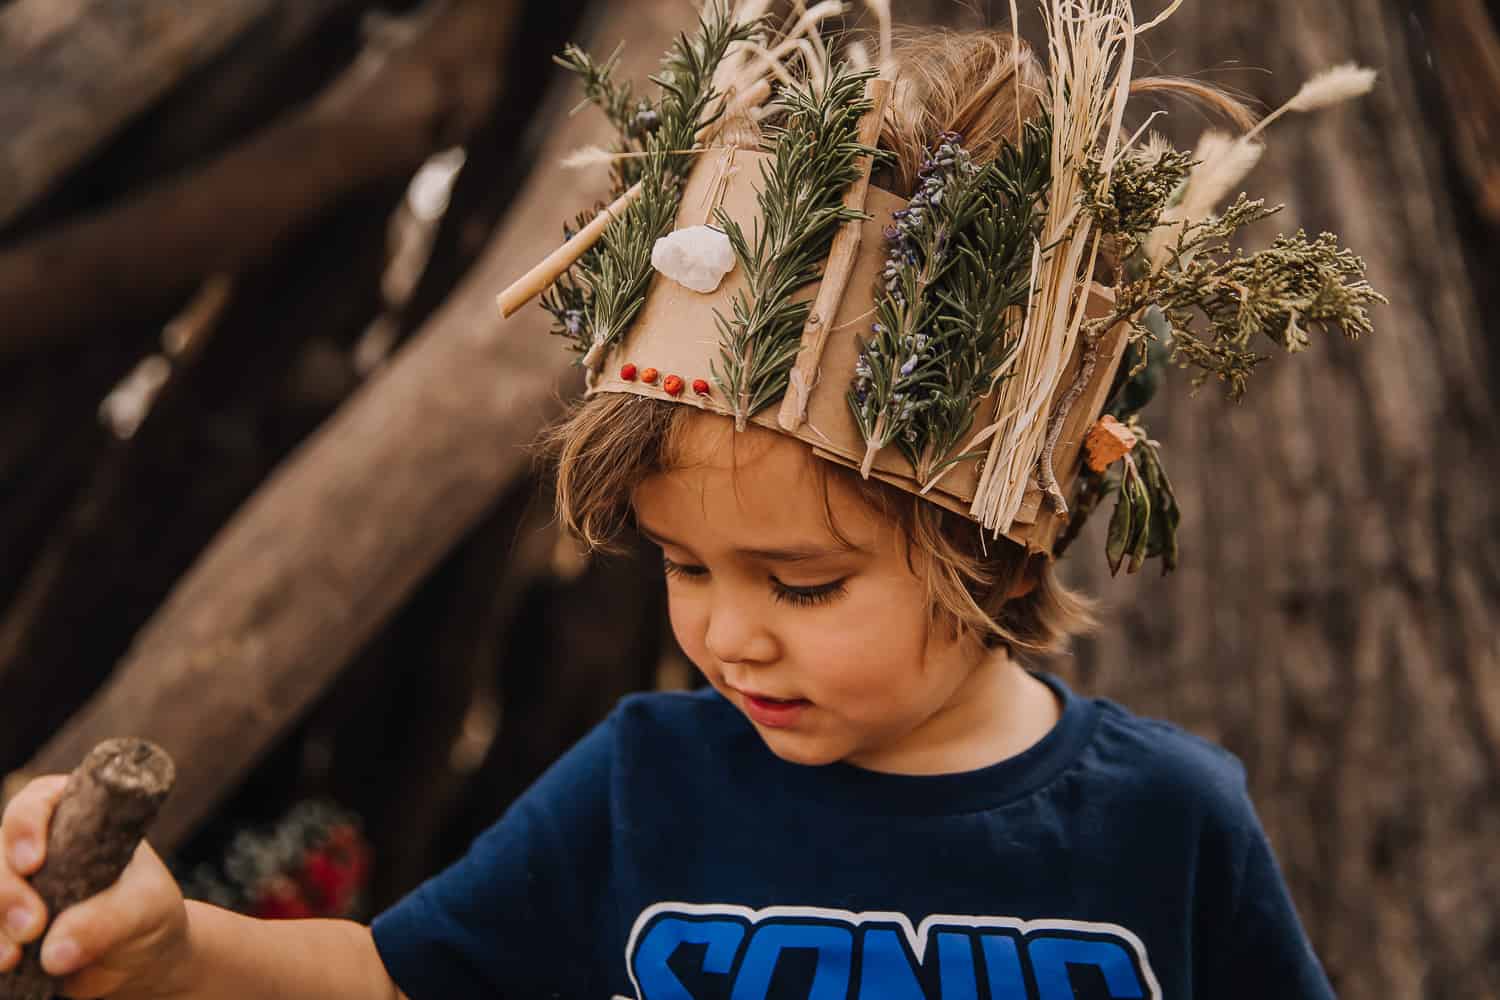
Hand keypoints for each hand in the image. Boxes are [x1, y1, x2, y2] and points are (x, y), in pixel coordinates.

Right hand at [1, 775, 191, 998]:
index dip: (26, 826)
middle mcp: (38, 845)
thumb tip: (54, 953)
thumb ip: (105, 920)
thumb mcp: (144, 907)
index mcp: (76, 817)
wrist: (142, 957)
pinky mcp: (7, 923)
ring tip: (13, 957)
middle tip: (31, 927)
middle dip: (5, 890)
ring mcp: (18, 885)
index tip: (33, 862)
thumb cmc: (148, 912)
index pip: (38, 802)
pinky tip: (7, 964)